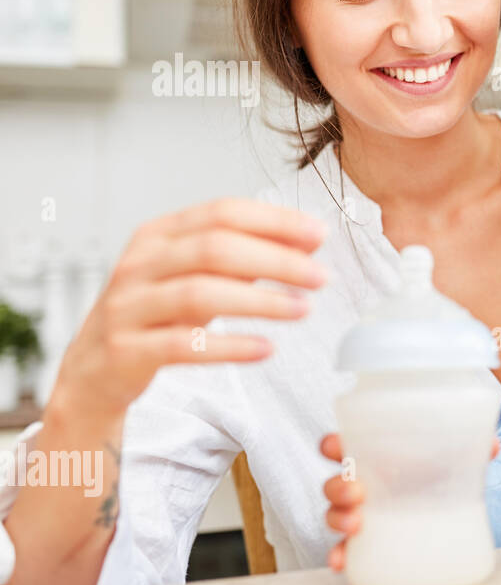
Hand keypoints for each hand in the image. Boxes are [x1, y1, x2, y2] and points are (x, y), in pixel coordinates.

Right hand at [46, 198, 328, 430]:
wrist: (95, 371)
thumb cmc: (156, 316)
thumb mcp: (194, 277)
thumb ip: (243, 257)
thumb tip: (308, 240)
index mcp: (158, 236)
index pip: (221, 213)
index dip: (274, 221)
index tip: (319, 234)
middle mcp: (139, 264)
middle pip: (214, 249)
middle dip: (276, 260)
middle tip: (320, 277)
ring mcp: (128, 307)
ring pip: (199, 294)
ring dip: (260, 300)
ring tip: (303, 309)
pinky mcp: (125, 350)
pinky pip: (183, 345)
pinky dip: (229, 346)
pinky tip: (265, 348)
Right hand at [322, 433, 500, 571]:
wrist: (448, 496)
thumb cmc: (437, 465)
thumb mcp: (453, 450)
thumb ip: (472, 441)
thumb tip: (493, 445)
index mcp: (373, 453)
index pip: (340, 445)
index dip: (332, 445)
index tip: (337, 447)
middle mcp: (362, 482)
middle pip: (333, 483)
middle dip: (337, 487)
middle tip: (358, 492)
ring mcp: (362, 512)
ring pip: (333, 515)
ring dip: (337, 519)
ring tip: (356, 524)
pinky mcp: (369, 539)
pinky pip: (346, 548)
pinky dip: (341, 555)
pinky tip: (344, 562)